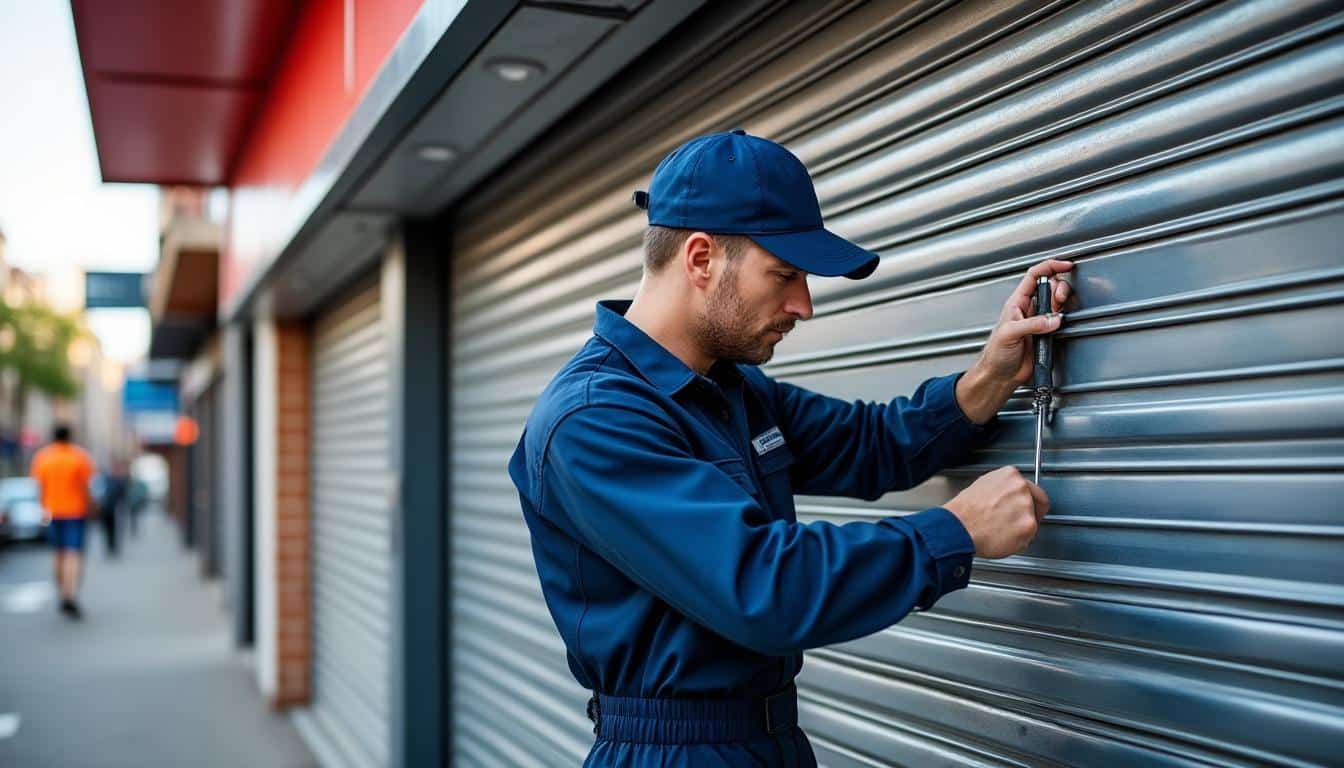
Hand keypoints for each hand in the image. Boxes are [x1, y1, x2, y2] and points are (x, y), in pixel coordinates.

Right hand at [943, 466, 1047, 557]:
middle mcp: (1021, 488)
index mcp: (1010, 475)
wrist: (958, 528)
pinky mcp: (1029, 526)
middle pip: (1036, 502)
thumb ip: (1001, 489)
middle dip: (1027, 513)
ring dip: (1021, 528)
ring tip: (1002, 530)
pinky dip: (1019, 541)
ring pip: (1033, 520)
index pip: (1029, 487)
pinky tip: (1003, 538)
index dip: (1026, 499)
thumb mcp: (982, 487)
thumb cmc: (964, 512)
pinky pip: (1029, 536)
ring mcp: (1026, 507)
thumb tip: (1006, 497)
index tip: (1022, 506)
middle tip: (1011, 522)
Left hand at [976, 259, 1073, 386]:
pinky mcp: (1046, 334)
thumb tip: (1053, 319)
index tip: (1066, 265)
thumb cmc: (995, 354)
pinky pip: (1060, 320)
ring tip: (1058, 313)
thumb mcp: (1009, 334)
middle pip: (1050, 287)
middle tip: (1060, 297)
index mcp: (1017, 303)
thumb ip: (1032, 324)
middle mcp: (1029, 309)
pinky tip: (1060, 324)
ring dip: (1062, 303)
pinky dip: (1064, 319)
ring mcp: (1039, 321)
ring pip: (1057, 302)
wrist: (1000, 375)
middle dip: (1059, 287)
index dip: (1050, 267)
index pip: (1035, 276)